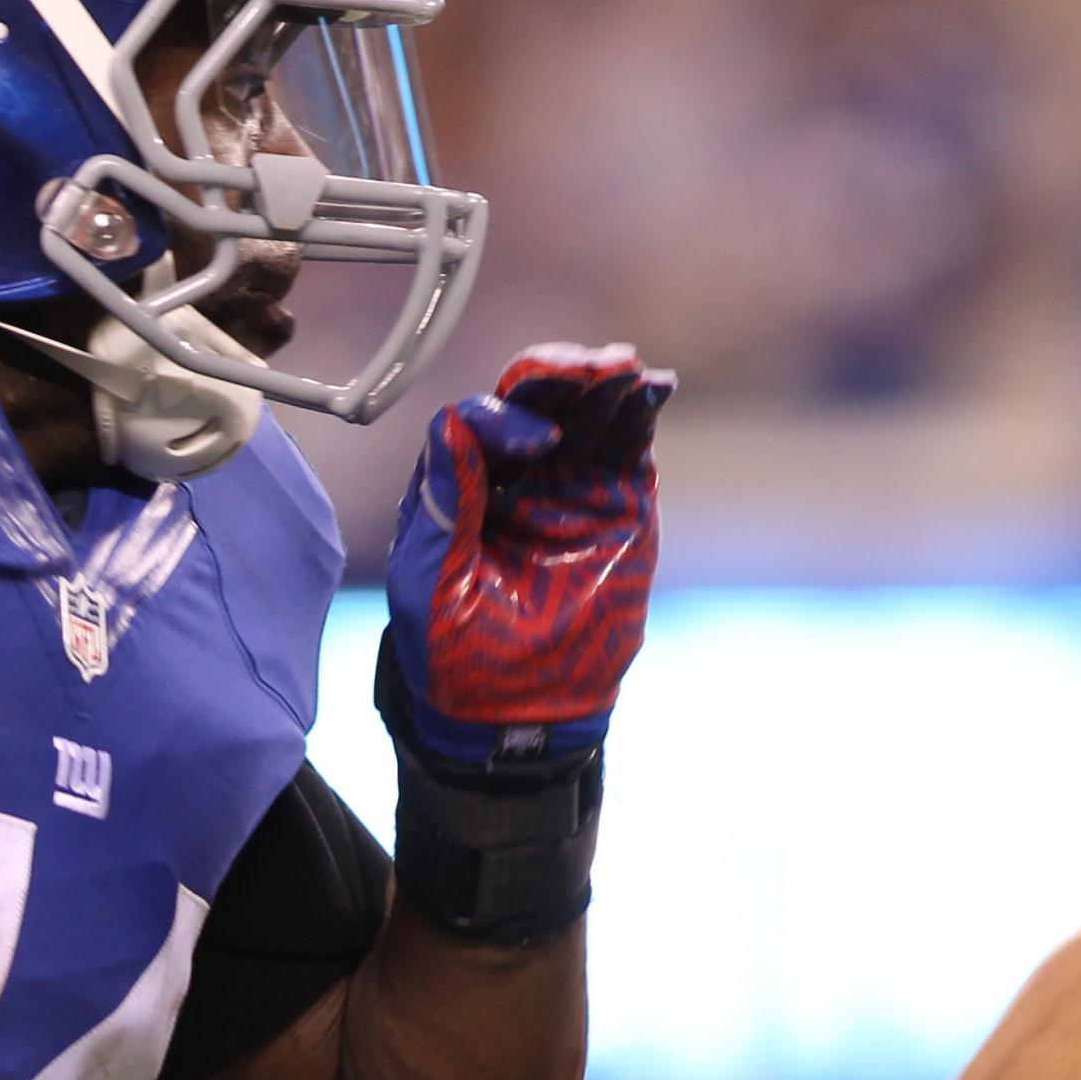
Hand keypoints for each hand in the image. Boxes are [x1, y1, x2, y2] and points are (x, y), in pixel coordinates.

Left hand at [386, 342, 672, 763]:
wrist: (517, 711)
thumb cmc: (457, 653)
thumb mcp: (430, 582)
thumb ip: (442, 505)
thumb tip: (452, 421)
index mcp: (455, 487)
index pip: (475, 425)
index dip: (504, 420)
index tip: (536, 444)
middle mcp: (508, 474)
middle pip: (528, 400)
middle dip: (554, 377)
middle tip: (584, 367)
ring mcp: (564, 483)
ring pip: (580, 411)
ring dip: (600, 381)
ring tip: (620, 367)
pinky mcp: (614, 501)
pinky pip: (626, 443)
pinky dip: (638, 409)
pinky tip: (650, 385)